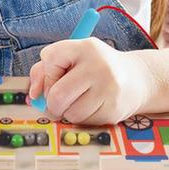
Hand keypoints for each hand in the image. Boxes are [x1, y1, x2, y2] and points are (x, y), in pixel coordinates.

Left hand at [27, 38, 152, 124]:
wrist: (135, 79)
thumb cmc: (93, 68)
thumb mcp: (72, 58)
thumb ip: (44, 70)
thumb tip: (33, 96)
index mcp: (85, 47)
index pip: (50, 58)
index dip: (47, 73)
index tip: (56, 76)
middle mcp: (98, 66)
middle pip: (57, 94)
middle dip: (52, 102)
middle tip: (58, 100)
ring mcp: (108, 89)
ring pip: (70, 113)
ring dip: (68, 112)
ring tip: (79, 101)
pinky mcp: (114, 110)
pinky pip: (84, 122)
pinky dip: (82, 118)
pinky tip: (93, 107)